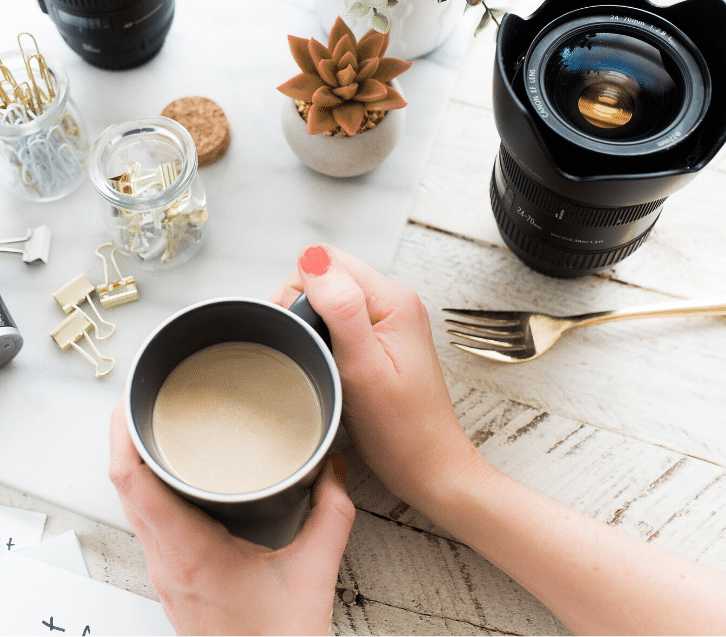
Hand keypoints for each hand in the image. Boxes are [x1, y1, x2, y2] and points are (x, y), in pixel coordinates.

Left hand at [108, 397, 354, 634]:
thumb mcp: (314, 572)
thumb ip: (331, 513)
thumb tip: (333, 468)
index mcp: (188, 552)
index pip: (132, 480)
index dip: (122, 432)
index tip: (130, 397)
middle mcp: (165, 561)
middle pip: (122, 484)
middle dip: (125, 433)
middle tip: (142, 394)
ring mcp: (164, 572)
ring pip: (130, 503)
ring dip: (134, 459)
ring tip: (154, 422)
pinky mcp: (171, 579)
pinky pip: (146, 521)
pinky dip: (148, 487)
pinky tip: (171, 472)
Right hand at [271, 244, 488, 510]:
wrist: (428, 468)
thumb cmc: (401, 430)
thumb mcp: (363, 367)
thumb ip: (341, 308)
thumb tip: (313, 259)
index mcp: (393, 300)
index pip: (325, 260)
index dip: (298, 290)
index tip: (297, 331)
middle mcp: (394, 303)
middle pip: (326, 276)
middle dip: (302, 308)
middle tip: (307, 352)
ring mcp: (388, 322)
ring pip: (329, 299)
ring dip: (312, 325)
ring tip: (319, 362)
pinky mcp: (381, 341)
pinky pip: (338, 322)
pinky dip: (323, 339)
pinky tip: (327, 366)